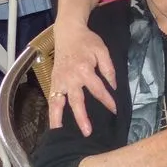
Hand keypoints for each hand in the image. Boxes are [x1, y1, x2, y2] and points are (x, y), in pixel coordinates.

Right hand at [49, 21, 116, 135]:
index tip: (114, 109)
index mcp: (84, 70)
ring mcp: (59, 80)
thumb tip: (113, 86)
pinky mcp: (53, 81)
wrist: (68, 33)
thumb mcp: (102, 51)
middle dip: (82, 117)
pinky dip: (51, 111)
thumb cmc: (87, 41)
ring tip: (59, 132)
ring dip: (58, 118)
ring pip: (58, 102)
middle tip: (87, 132)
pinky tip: (53, 122)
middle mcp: (70, 78)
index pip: (97, 89)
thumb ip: (108, 69)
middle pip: (76, 101)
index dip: (107, 100)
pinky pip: (51, 99)